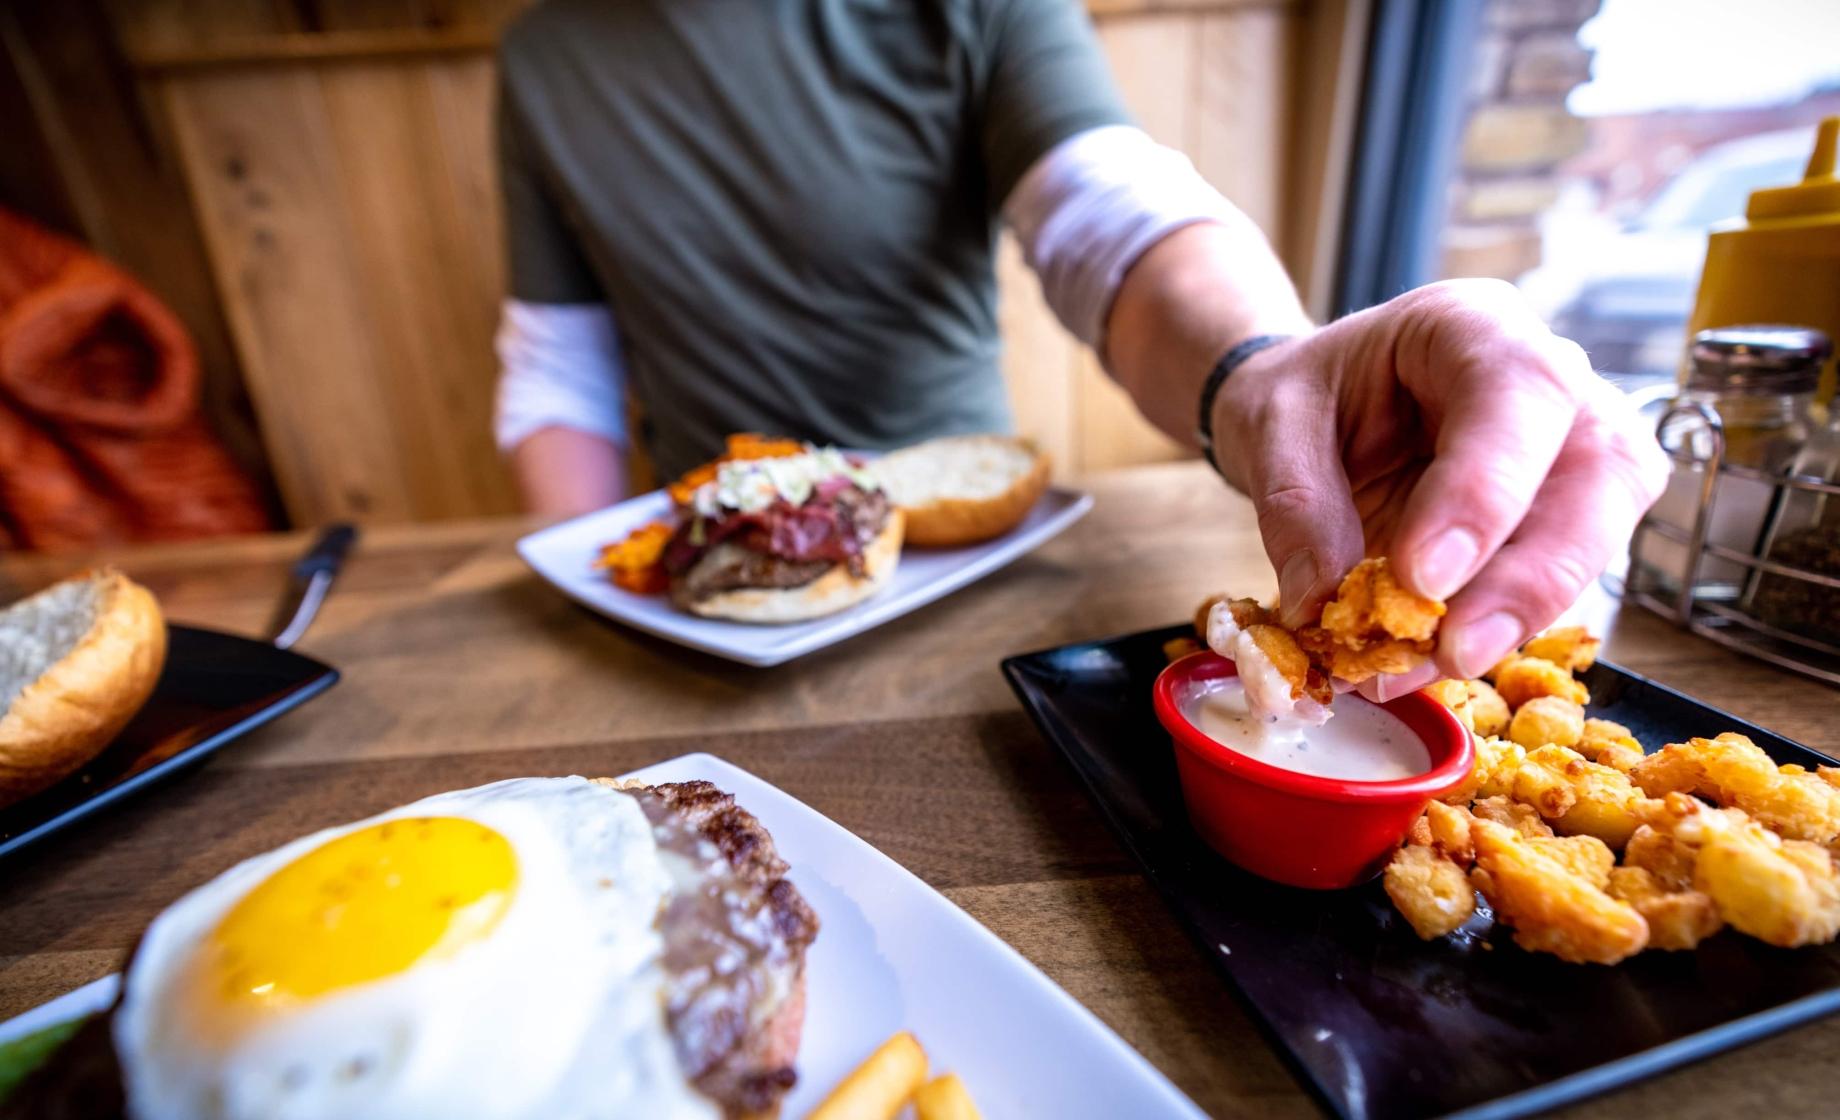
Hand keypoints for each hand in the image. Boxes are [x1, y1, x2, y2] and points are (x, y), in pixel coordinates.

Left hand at [1209, 279, 1668, 693]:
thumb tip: (1323, 606)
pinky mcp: (1560, 519)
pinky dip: (1495, 629)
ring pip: (1594, 534)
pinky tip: (1429, 662)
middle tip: (1454, 649)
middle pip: (1599, 468)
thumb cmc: (1306, 395)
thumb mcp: (1269, 425)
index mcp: (1474, 325)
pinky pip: (1555, 578)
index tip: (1425, 576)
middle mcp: (1550, 380)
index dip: (1486, 490)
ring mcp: (1570, 450)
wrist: (1315, 408)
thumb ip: (1295, 505)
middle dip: (1532, 573)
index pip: (1518, 391)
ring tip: (1426, 667)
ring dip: (1518, 616)